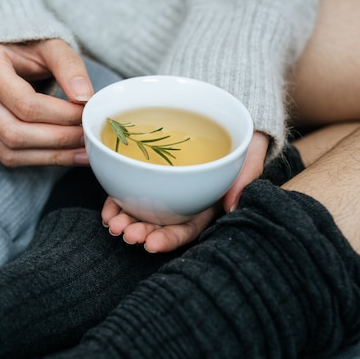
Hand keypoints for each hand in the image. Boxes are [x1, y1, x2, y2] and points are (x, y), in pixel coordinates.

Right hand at [0, 39, 93, 166]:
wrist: (3, 51)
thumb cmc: (27, 46)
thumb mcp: (50, 44)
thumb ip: (68, 66)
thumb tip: (84, 97)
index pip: (24, 102)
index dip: (60, 114)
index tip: (85, 113)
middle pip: (14, 131)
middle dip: (57, 138)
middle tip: (88, 135)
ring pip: (10, 150)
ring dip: (51, 155)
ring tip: (84, 150)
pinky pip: (8, 156)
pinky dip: (40, 160)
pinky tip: (68, 155)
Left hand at [101, 131, 269, 252]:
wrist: (229, 113)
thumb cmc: (244, 138)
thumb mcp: (251, 153)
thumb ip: (246, 177)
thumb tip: (232, 207)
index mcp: (207, 205)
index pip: (187, 229)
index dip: (169, 238)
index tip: (152, 244)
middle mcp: (184, 202)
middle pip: (161, 223)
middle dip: (142, 232)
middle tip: (126, 233)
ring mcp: (164, 188)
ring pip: (142, 210)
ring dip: (126, 220)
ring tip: (113, 223)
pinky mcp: (147, 173)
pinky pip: (130, 190)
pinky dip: (117, 202)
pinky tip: (108, 210)